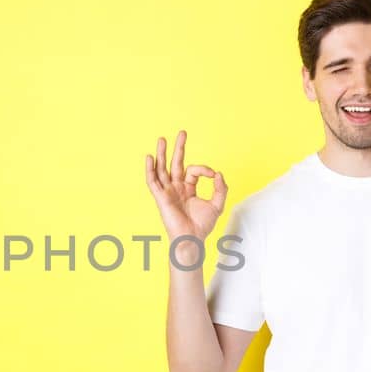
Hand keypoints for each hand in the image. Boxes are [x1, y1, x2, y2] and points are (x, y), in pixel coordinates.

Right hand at [144, 130, 227, 245]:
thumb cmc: (203, 226)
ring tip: (162, 138)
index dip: (204, 169)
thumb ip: (220, 188)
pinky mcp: (161, 197)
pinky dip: (150, 169)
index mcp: (188, 189)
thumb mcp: (217, 204)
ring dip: (162, 153)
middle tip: (182, 132)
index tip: (213, 175)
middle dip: (179, 148)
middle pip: (175, 163)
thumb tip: (218, 173)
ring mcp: (167, 192)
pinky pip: (153, 181)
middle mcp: (176, 188)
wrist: (192, 239)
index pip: (193, 170)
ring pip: (162, 168)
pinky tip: (150, 157)